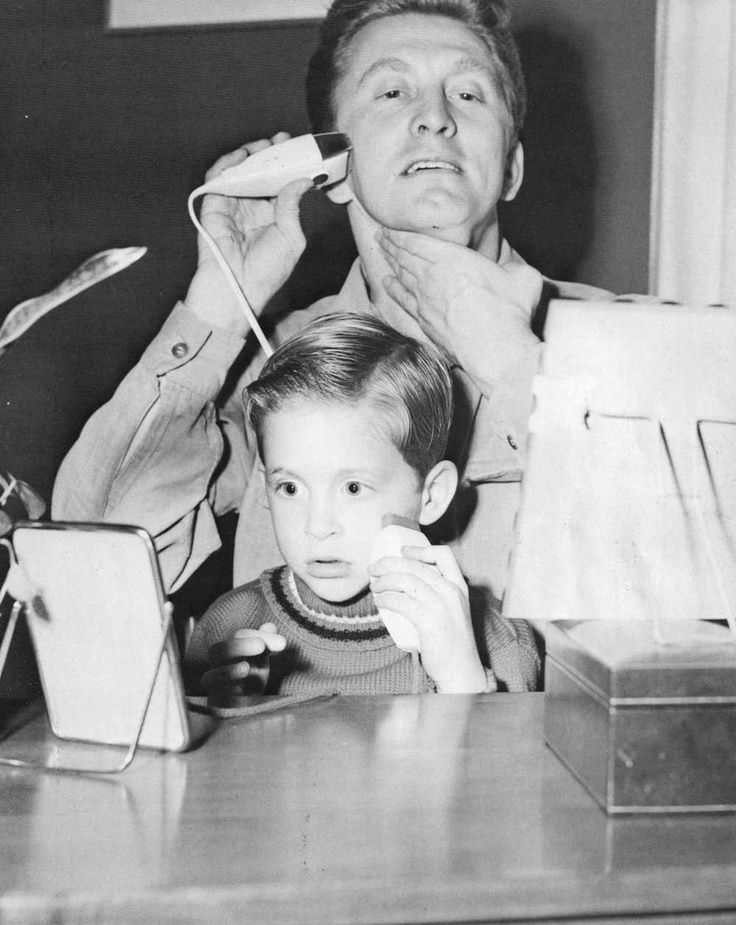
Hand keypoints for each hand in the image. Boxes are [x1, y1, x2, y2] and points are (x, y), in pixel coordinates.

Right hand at [185, 132, 312, 334]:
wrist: (238, 289)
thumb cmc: (266, 272)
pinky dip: (226, 165)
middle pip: (261, 173)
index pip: (281, 184)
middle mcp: (253, 209)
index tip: (299, 149)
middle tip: (282, 140)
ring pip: (240, 172)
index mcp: (273, 217)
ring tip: (263, 145)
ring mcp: (233, 206)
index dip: (289, 166)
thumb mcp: (291, 238)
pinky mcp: (214, 207)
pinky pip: (217, 180)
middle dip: (271, 154)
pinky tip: (240, 155)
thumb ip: (293, 207)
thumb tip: (302, 180)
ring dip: (251, 155)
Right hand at [200, 622, 285, 701]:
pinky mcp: (217, 708)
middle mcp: (218, 667)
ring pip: (209, 678)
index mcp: (230, 651)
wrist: (245, 708)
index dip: (259, 635)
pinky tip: (242, 695)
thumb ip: (265, 642)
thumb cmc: (252, 679)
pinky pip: (215, 703)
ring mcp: (215, 689)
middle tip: (260, 646)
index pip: (239, 636)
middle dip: (238, 646)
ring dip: (227, 672)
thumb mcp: (261, 659)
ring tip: (245, 668)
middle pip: (217, 650)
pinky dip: (227, 699)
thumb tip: (270, 626)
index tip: (282, 643)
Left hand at [369, 544, 486, 692]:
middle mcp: (452, 592)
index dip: (420, 549)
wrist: (462, 670)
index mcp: (459, 587)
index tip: (403, 551)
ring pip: (407, 581)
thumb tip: (405, 582)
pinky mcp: (431, 622)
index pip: (443, 555)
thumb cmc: (452, 643)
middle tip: (374, 568)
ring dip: (385, 580)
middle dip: (390, 563)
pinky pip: (402, 602)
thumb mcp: (452, 610)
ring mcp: (442, 606)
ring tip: (375, 586)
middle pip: (416, 566)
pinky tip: (380, 602)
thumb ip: (437, 594)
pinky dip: (387, 599)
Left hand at [376, 227, 542, 383]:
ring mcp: (425, 301)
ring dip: (391, 263)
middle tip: (382, 238)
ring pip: (402, 276)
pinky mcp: (425, 322)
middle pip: (406, 257)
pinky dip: (394, 289)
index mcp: (454, 259)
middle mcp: (433, 277)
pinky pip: (403, 300)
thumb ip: (511, 263)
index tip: (391, 229)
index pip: (418, 242)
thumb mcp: (521, 276)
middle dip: (392, 245)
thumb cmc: (510, 312)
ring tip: (383, 254)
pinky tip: (387, 283)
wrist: (495, 351)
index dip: (401, 235)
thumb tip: (508, 260)